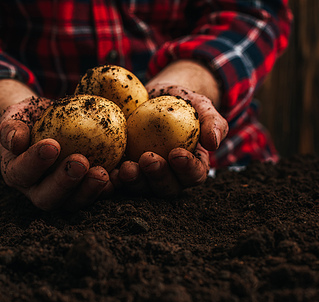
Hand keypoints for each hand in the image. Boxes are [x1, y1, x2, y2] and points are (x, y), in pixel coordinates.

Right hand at [0, 97, 112, 210]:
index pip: (22, 172)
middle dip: (65, 182)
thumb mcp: (14, 117)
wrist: (44, 124)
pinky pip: (96, 195)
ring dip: (89, 190)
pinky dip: (110, 188)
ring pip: (74, 202)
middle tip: (81, 162)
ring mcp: (63, 195)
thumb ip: (10, 127)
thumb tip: (16, 140)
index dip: (35, 163)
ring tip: (103, 173)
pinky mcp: (84, 192)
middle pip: (48, 198)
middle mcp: (37, 191)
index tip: (52, 145)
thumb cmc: (27, 118)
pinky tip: (122, 175)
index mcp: (17, 174)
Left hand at [111, 79, 227, 195]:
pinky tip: (104, 172)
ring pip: (141, 188)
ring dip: (133, 182)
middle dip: (157, 177)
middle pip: (166, 188)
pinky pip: (117, 181)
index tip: (176, 153)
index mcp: (191, 167)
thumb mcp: (199, 105)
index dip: (187, 168)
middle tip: (147, 159)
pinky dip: (111, 180)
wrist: (151, 96)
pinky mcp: (123, 172)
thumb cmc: (181, 101)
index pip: (194, 174)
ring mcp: (144, 178)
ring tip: (125, 168)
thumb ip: (212, 122)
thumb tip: (214, 143)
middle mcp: (168, 178)